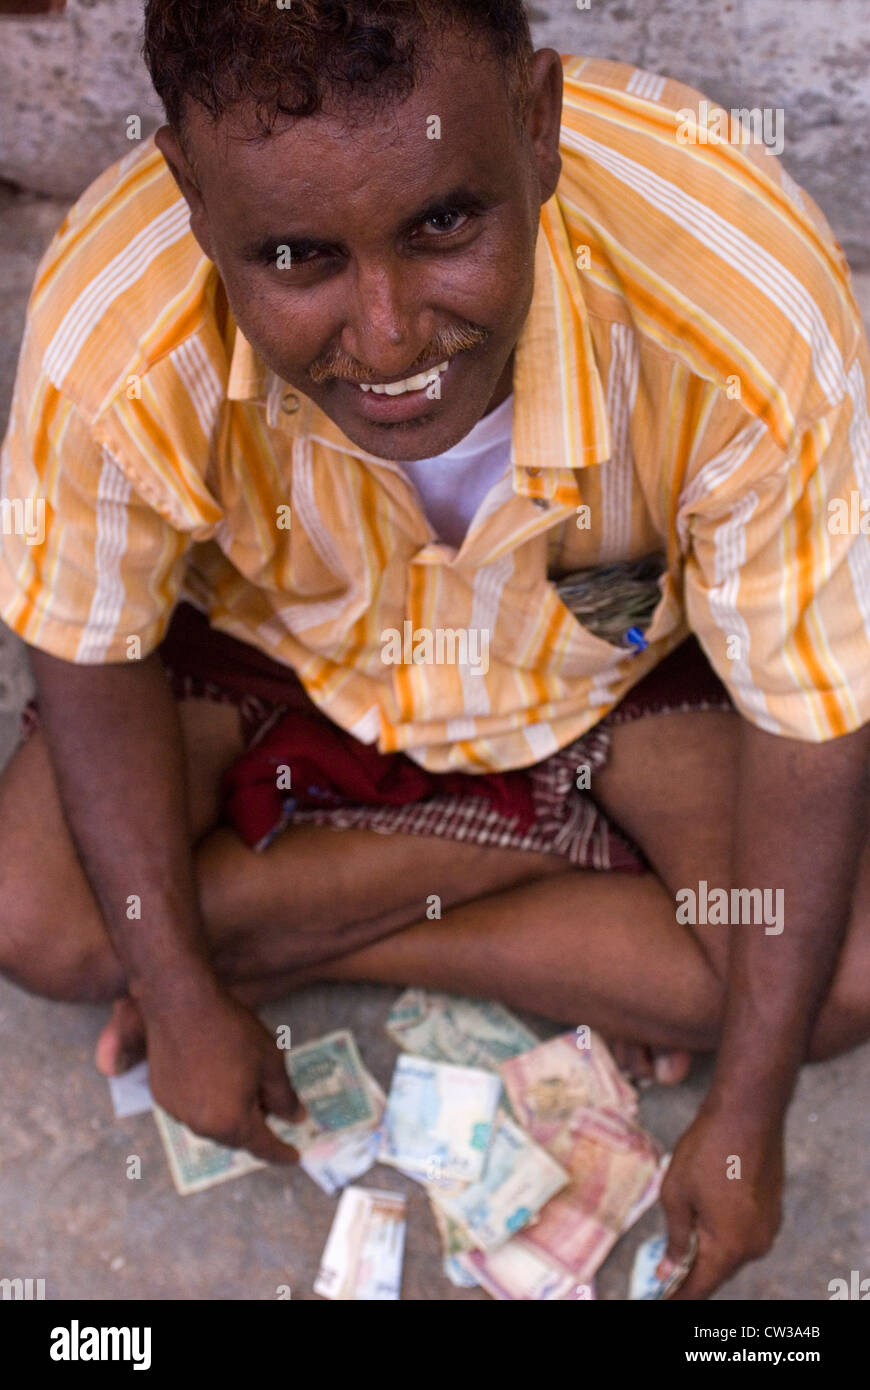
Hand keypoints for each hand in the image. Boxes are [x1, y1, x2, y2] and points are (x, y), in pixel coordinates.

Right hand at [143, 979, 304, 1162]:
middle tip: (271, 1103)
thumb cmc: (232, 1032)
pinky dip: (208, 1101)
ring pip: (212, 1123)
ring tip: (243, 1082)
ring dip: (230, 1113)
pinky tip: (214, 1074)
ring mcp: (177, 1112)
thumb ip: (285, 1097)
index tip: (295, 1157)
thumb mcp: (270, 1062)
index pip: (262, 1146)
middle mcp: (200, 1126)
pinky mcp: (161, 1096)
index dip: (281, 1152)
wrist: (180, 1003)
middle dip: (255, 1125)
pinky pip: (192, 1109)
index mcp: (230, 1122)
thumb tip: (296, 1119)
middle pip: (235, 1136)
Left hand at [660, 1105, 783, 1298]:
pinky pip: (743, 1231)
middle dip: (692, 1271)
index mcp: (730, 1247)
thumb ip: (673, 1237)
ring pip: (731, 1250)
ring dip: (708, 1248)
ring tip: (680, 1241)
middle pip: (718, 1270)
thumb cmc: (707, 1150)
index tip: (661, 1299)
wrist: (748, 1112)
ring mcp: (768, 1227)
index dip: (677, 1295)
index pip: (700, 1286)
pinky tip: (705, 1214)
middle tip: (663, 1270)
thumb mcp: (676, 1193)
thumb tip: (669, 1269)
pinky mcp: (772, 1209)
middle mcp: (756, 1245)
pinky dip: (724, 1231)